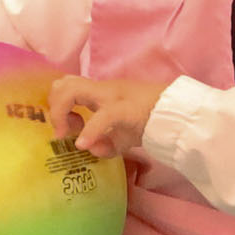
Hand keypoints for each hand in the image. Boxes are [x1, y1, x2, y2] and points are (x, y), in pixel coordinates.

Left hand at [47, 76, 167, 157]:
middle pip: (63, 84)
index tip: (64, 129)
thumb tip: (89, 150)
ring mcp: (114, 97)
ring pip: (74, 90)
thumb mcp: (122, 136)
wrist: (179, 116)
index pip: (67, 85)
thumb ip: (105, 143)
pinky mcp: (127, 109)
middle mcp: (104, 90)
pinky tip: (84, 145)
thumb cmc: (153, 122)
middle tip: (63, 131)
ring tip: (67, 134)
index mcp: (102, 92)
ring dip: (62, 113)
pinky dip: (89, 130)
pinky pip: (103, 116)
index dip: (56, 105)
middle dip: (54, 108)